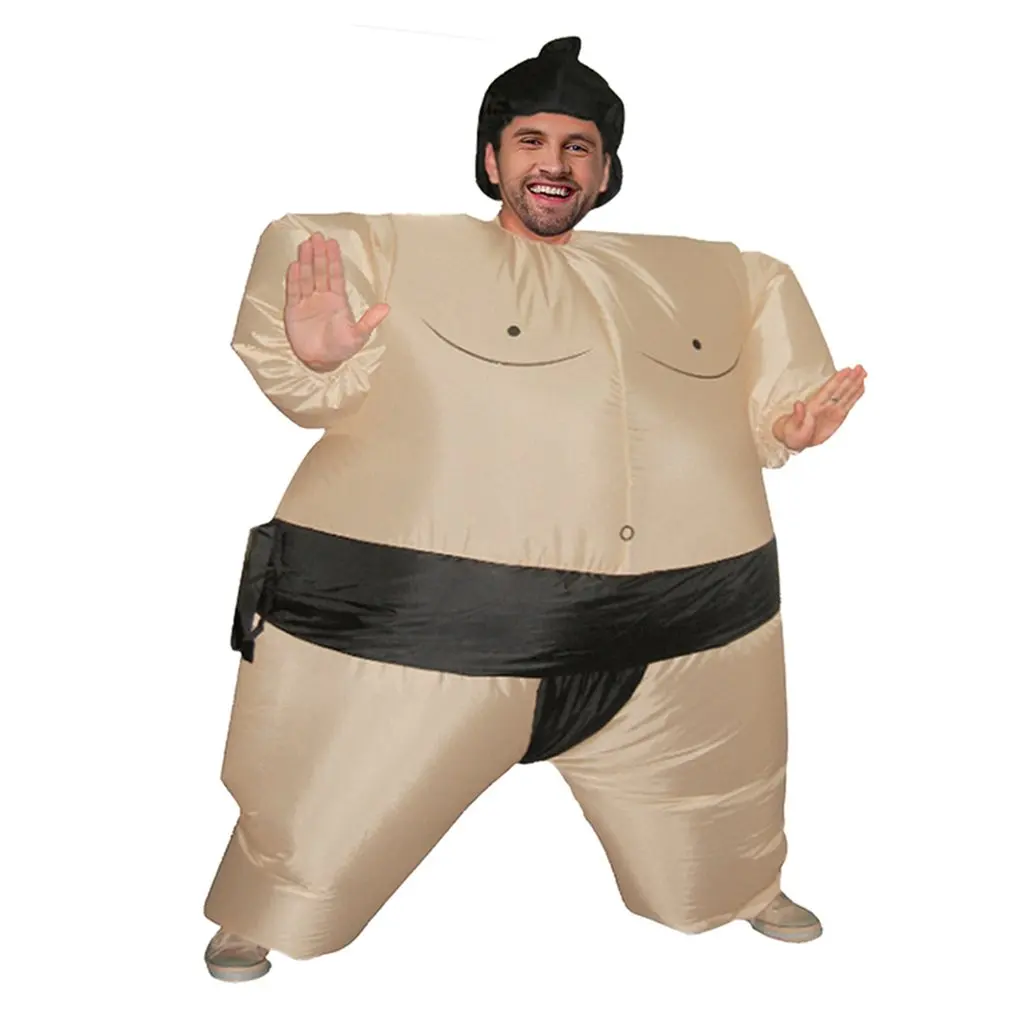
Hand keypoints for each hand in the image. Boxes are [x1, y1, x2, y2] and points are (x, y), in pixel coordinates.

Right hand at [283, 232, 389, 369]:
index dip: (334, 259)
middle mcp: (322, 297)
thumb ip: (370, 321)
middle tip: (317, 236)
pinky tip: (294, 265)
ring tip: (305, 245)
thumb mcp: (359, 336)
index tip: (332, 243)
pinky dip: (294, 279)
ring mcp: (308, 302)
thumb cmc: (341, 348)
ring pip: (307, 277)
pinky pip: (294, 292)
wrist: (321, 361)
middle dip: (319, 254)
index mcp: (338, 300)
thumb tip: (386, 307)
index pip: (335, 275)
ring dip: (306, 261)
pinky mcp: (294, 310)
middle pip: (320, 271)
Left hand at [772, 365, 865, 450]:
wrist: (794, 441)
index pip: (828, 390)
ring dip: (855, 383)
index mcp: (813, 406)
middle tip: (859, 367)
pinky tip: (861, 387)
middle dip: (850, 378)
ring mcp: (831, 409)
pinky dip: (855, 395)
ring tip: (863, 372)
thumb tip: (797, 404)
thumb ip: (797, 416)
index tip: (846, 370)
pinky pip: (848, 403)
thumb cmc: (791, 433)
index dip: (837, 380)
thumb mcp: (792, 427)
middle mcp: (824, 405)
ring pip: (846, 394)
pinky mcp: (837, 416)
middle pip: (839, 389)